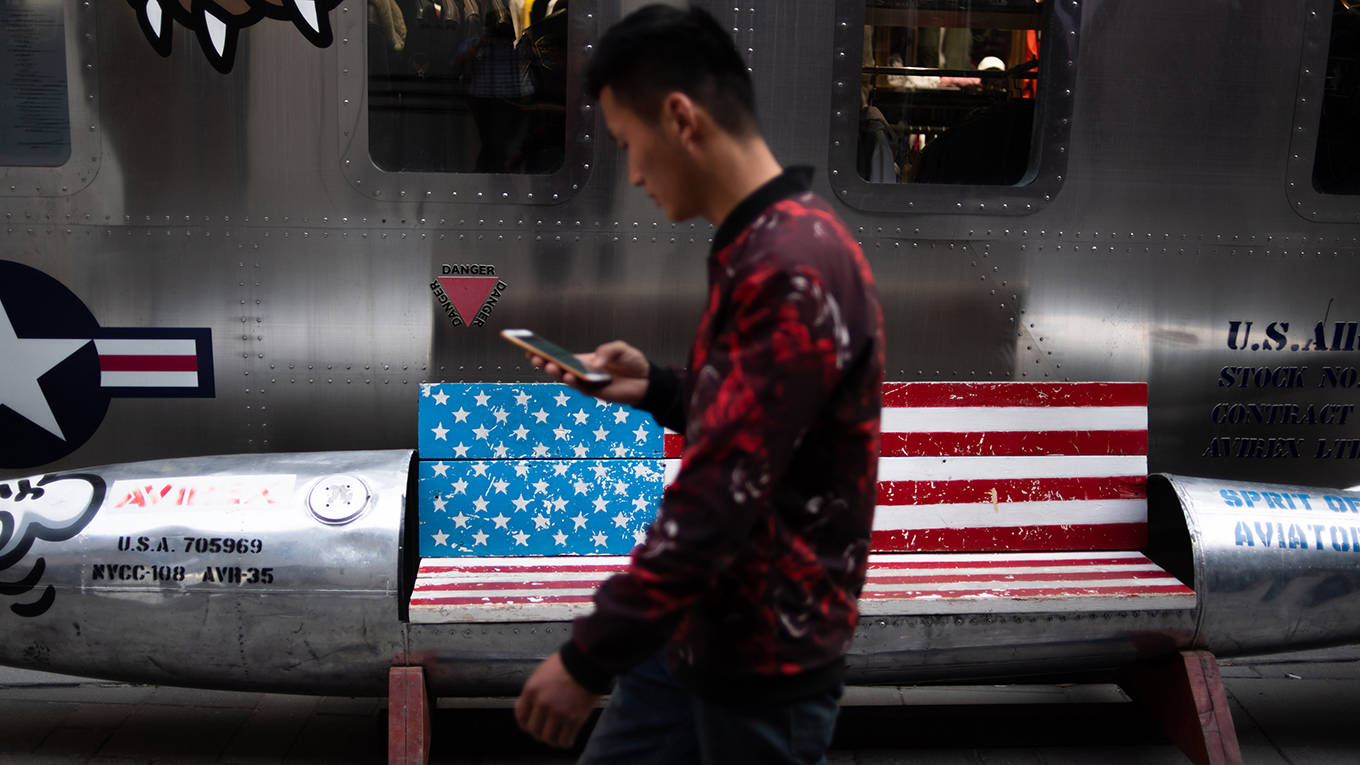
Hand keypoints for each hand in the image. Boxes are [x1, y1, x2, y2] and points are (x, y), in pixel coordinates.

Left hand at [514, 652, 599, 748]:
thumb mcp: (541, 673)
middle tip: (545, 731)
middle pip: (534, 731)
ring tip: (557, 736)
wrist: (586, 661)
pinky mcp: (574, 719)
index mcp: (531, 691)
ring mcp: (559, 713)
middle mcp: (542, 704)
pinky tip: (568, 738)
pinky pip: (565, 740)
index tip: (530, 724)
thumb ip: (534, 691)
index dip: (525, 723)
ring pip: (549, 738)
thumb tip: (531, 707)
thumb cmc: (565, 664)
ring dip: (552, 739)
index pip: (521, 717)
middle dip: (539, 733)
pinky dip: (565, 742)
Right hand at [527, 340, 649, 406]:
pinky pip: (581, 388)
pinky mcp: (595, 392)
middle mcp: (582, 371)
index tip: (529, 347)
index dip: (545, 352)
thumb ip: (607, 351)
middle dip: (544, 362)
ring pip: (566, 378)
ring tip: (549, 365)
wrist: (647, 381)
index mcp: (584, 360)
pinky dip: (574, 382)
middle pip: (559, 367)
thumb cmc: (632, 363)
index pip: (561, 356)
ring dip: (557, 372)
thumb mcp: (620, 349)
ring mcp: (587, 383)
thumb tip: (594, 362)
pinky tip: (569, 375)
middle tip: (533, 356)